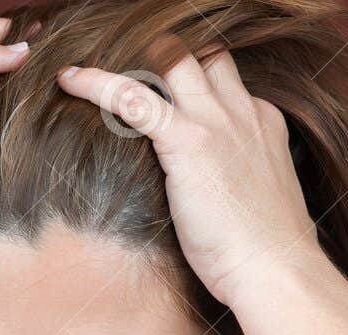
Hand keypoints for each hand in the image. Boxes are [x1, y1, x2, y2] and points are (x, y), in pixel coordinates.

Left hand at [56, 42, 320, 308]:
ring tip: (93, 62)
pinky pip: (132, 96)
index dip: (193, 73)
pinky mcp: (187, 142)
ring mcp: (216, 122)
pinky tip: (70, 79)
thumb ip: (238, 176)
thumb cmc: (267, 251)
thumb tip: (217, 191)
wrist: (277, 270)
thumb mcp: (260, 198)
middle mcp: (242, 111)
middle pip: (202, 52)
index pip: (224, 76)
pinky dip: (97, 83)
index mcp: (261, 122)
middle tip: (128, 60)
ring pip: (170, 57)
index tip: (164, 83)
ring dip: (132, 56)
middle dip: (166, 51)